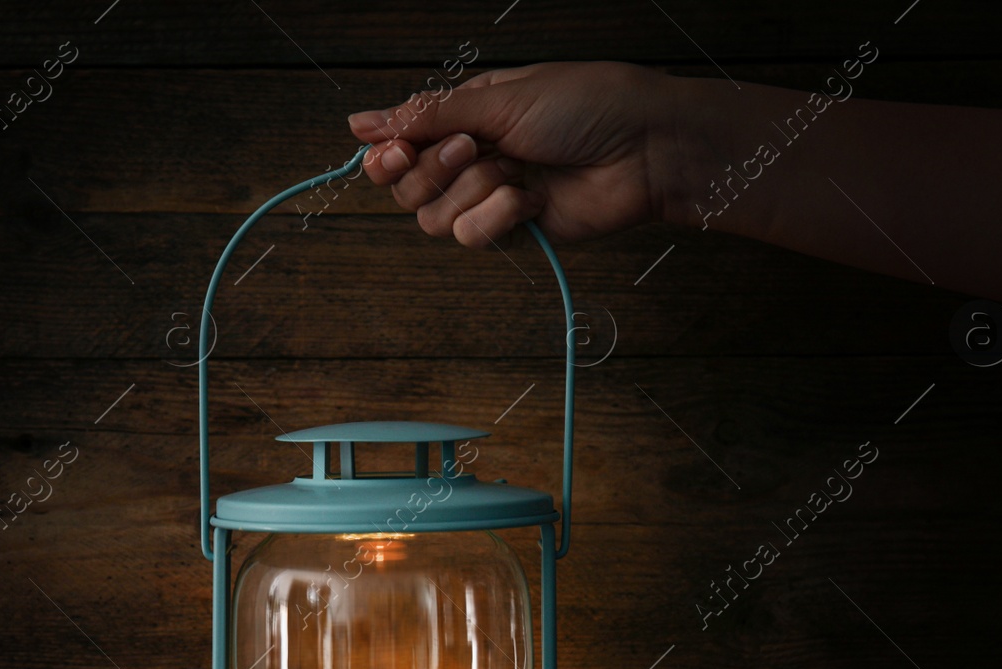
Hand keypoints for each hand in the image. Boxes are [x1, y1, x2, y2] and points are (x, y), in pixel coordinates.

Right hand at [347, 62, 686, 246]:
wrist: (643, 149)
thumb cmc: (585, 106)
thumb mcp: (498, 97)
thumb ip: (427, 114)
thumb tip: (359, 122)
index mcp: (464, 115)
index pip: (397, 144)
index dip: (386, 155)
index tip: (392, 152)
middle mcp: (471, 156)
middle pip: (407, 187)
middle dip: (433, 169)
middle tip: (473, 148)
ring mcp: (490, 195)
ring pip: (433, 217)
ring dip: (471, 192)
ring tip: (513, 171)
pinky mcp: (513, 229)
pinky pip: (472, 237)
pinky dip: (497, 217)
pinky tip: (531, 200)